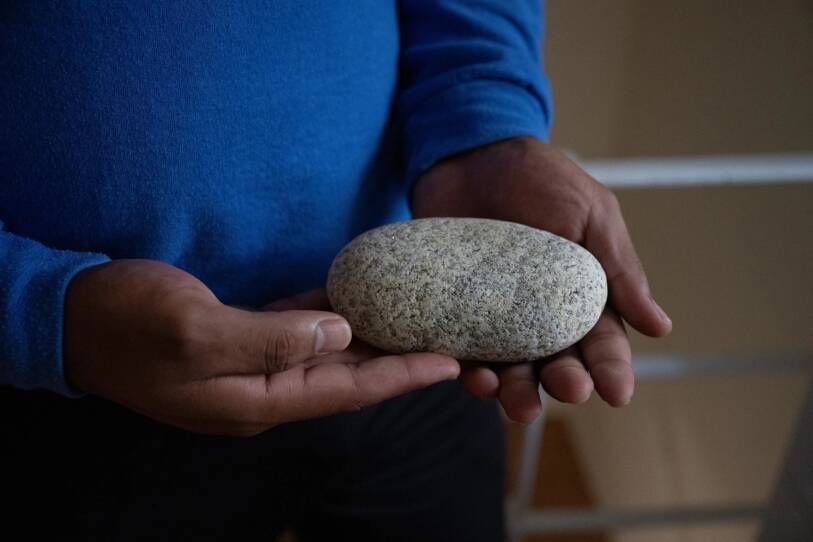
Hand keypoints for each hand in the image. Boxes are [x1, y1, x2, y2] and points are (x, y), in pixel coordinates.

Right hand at [64, 259, 458, 435]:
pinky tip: (357, 304)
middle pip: (346, 379)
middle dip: (399, 363)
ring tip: (416, 324)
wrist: (68, 318)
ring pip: (327, 357)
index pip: (346, 391)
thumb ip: (271, 339)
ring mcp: (248, 367)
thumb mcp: (194, 330)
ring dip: (372, 343)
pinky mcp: (237, 340)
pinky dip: (331, 320)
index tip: (450, 364)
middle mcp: (260, 390)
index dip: (401, 377)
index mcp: (254, 399)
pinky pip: (299, 334)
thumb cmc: (124, 322)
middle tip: (449, 344)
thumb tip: (340, 333)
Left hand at [411, 137, 671, 421]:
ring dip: (519, 392)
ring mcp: (498, 318)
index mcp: (583, 296)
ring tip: (520, 403)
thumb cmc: (540, 179)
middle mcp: (542, 316)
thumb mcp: (590, 215)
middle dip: (566, 383)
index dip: (612, 369)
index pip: (603, 343)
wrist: (471, 154)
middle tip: (569, 388)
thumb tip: (660, 327)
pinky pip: (466, 354)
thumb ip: (619, 269)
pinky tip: (476, 377)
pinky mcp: (459, 314)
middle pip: (559, 365)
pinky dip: (471, 372)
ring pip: (513, 370)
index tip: (616, 393)